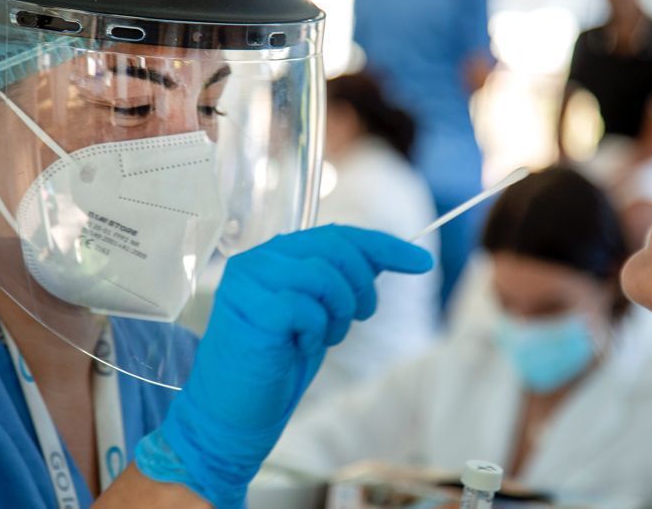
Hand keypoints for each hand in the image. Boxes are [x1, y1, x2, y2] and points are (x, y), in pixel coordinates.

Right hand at [135, 225, 432, 507]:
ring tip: (323, 337)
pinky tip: (297, 346)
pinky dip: (316, 331)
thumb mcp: (318, 316)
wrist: (230, 417)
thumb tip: (392, 256)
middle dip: (362, 286)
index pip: (336, 235)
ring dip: (339, 312)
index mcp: (272, 256)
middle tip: (359, 317)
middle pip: (336, 248)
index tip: (421, 262)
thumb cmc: (274, 367)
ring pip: (324, 275)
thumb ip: (341, 281)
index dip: (383, 246)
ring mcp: (249, 282)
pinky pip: (308, 307)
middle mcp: (257, 260)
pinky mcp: (251, 309)